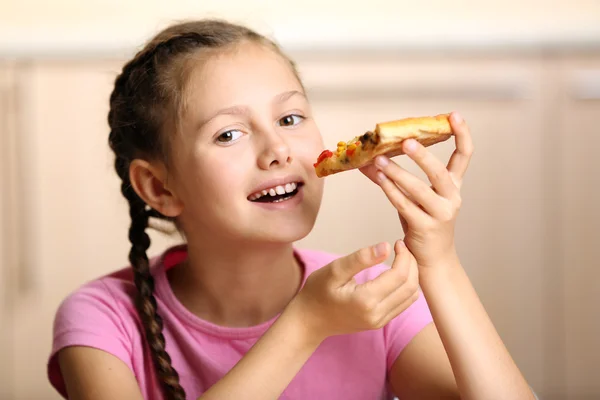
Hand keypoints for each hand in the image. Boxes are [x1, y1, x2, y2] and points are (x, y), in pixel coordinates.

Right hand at [294, 240, 418, 341]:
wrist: (309, 321)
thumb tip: (386, 246)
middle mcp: (377, 315)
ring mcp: (380, 321)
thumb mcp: (334, 270)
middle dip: (411, 264)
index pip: (399, 276)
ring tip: (402, 258)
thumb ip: (360, 258)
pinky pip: (404, 304)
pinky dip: (407, 286)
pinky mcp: (380, 323)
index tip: (397, 242)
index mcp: (366, 300)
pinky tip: (398, 273)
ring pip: (411, 296)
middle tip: (402, 247)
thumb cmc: (317, 292)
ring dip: (412, 275)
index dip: (404, 256)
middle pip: (410, 286)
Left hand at [360, 112, 473, 268]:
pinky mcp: (426, 227)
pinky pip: (405, 205)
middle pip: (439, 172)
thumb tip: (367, 161)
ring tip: (379, 161)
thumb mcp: (414, 198)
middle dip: (422, 155)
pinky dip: (391, 191)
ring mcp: (441, 214)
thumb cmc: (423, 223)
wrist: (433, 259)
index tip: (454, 115)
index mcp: (454, 186)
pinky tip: (379, 179)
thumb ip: (395, 179)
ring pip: (419, 189)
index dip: (462, 134)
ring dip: (397, 173)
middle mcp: (452, 198)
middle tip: (405, 141)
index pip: (464, 156)